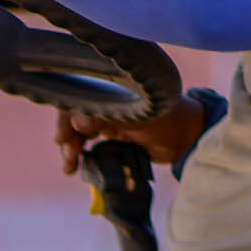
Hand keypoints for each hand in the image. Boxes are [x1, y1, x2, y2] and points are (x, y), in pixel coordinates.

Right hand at [55, 102, 203, 170]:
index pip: (78, 91)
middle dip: (67, 136)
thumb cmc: (169, 118)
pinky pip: (88, 143)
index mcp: (113, 83)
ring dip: (71, 149)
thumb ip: (110, 114)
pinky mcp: (111, 134)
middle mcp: (106, 96)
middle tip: (69, 158)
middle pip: (75, 113)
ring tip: (71, 168)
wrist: (186, 139)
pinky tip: (76, 168)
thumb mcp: (139, 114)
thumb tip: (77, 120)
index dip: (67, 114)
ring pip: (78, 130)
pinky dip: (81, 155)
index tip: (64, 137)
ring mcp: (107, 115)